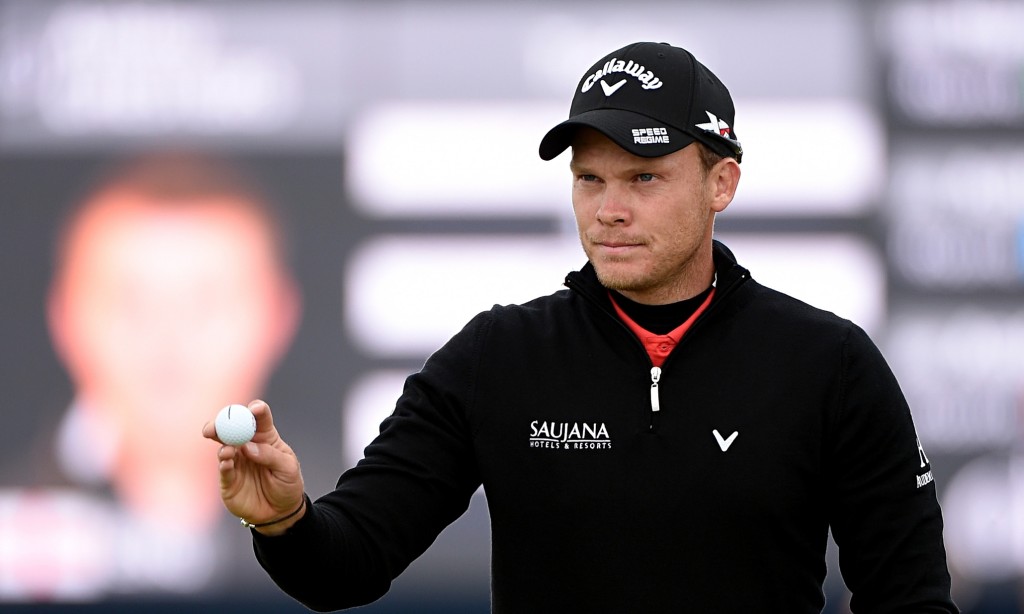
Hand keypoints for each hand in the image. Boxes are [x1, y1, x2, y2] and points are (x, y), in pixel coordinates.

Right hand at [203, 400, 305, 534]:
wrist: (280, 512)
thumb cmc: (287, 484)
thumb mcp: (287, 468)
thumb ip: (270, 455)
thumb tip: (248, 447)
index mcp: (266, 437)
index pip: (260, 418)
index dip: (256, 410)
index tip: (254, 408)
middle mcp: (247, 445)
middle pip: (233, 428)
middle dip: (223, 422)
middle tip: (218, 423)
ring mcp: (237, 461)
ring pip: (224, 446)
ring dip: (223, 444)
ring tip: (228, 450)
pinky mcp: (229, 479)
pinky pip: (223, 468)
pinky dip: (224, 463)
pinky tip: (227, 461)